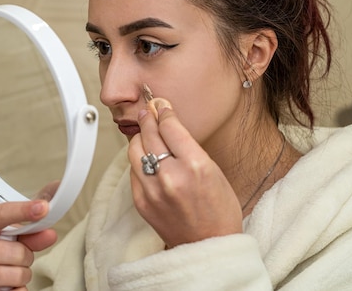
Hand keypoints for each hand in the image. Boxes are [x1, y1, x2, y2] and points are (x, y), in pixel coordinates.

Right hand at [0, 200, 56, 290]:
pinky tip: (3, 284)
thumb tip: (48, 234)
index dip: (24, 211)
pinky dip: (17, 290)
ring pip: (18, 274)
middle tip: (13, 257)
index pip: (1, 214)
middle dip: (25, 256)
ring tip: (6, 271)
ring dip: (21, 274)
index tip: (42, 208)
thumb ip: (27, 232)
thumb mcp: (2, 235)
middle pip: (17, 251)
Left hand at [128, 99, 242, 248]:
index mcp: (195, 165)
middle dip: (148, 118)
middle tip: (149, 111)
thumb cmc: (218, 211)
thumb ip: (189, 147)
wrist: (208, 247)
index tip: (161, 105)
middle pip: (149, 133)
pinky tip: (147, 158)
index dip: (163, 111)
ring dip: (140, 137)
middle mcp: (171, 176)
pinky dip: (139, 160)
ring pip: (134, 149)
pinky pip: (132, 170)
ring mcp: (153, 190)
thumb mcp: (214, 171)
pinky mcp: (141, 201)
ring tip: (147, 133)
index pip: (170, 126)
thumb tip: (170, 124)